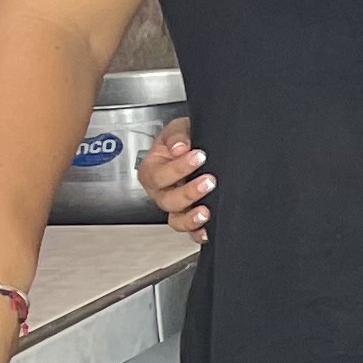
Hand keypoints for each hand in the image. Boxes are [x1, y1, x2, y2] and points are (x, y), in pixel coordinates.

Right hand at [140, 118, 212, 240]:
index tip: (199, 155)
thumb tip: (179, 147)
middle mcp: (161, 191)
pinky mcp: (189, 216)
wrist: (199, 148)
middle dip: (188, 192)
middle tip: (209, 180)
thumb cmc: (185, 139)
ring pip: (176, 219)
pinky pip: (189, 231)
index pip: (159, 174)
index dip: (178, 167)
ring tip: (205, 211)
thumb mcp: (178, 128)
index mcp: (153, 170)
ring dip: (190, 217)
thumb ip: (177, 134)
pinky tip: (207, 232)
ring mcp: (175, 206)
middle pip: (167, 200)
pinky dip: (197, 233)